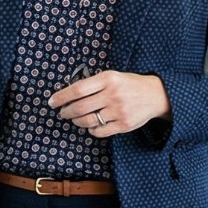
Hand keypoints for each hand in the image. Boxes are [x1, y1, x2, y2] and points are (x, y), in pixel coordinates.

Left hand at [49, 71, 170, 138]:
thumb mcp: (113, 76)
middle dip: (66, 112)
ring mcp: (118, 111)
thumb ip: (94, 84)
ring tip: (76, 119)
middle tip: (62, 113)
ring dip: (77, 121)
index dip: (61, 97)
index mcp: (108, 79)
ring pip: (88, 121)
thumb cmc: (129, 84)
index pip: (77, 89)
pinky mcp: (124, 124)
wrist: (155, 94)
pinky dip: (91, 129)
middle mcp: (113, 94)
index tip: (52, 101)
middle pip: (80, 107)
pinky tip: (91, 125)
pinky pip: (99, 131)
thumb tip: (69, 94)